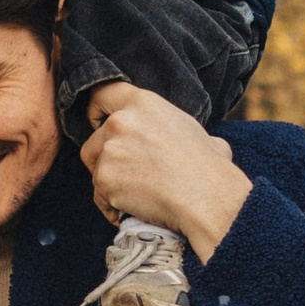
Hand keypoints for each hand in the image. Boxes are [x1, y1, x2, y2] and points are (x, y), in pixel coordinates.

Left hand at [79, 84, 250, 261]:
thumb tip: (202, 142)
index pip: (103, 95)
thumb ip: (178, 130)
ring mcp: (110, 151)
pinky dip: (113, 207)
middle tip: (130, 175)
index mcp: (143, 103)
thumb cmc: (209, 169)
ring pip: (96, 170)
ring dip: (111, 184)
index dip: (97, 112)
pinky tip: (134, 210)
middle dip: (105, 159)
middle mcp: (121, 122)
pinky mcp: (104, 179)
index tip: (98, 125)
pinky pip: (100, 197)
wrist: (208, 199)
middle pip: (94, 140)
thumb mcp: (197, 133)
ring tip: (139, 196)